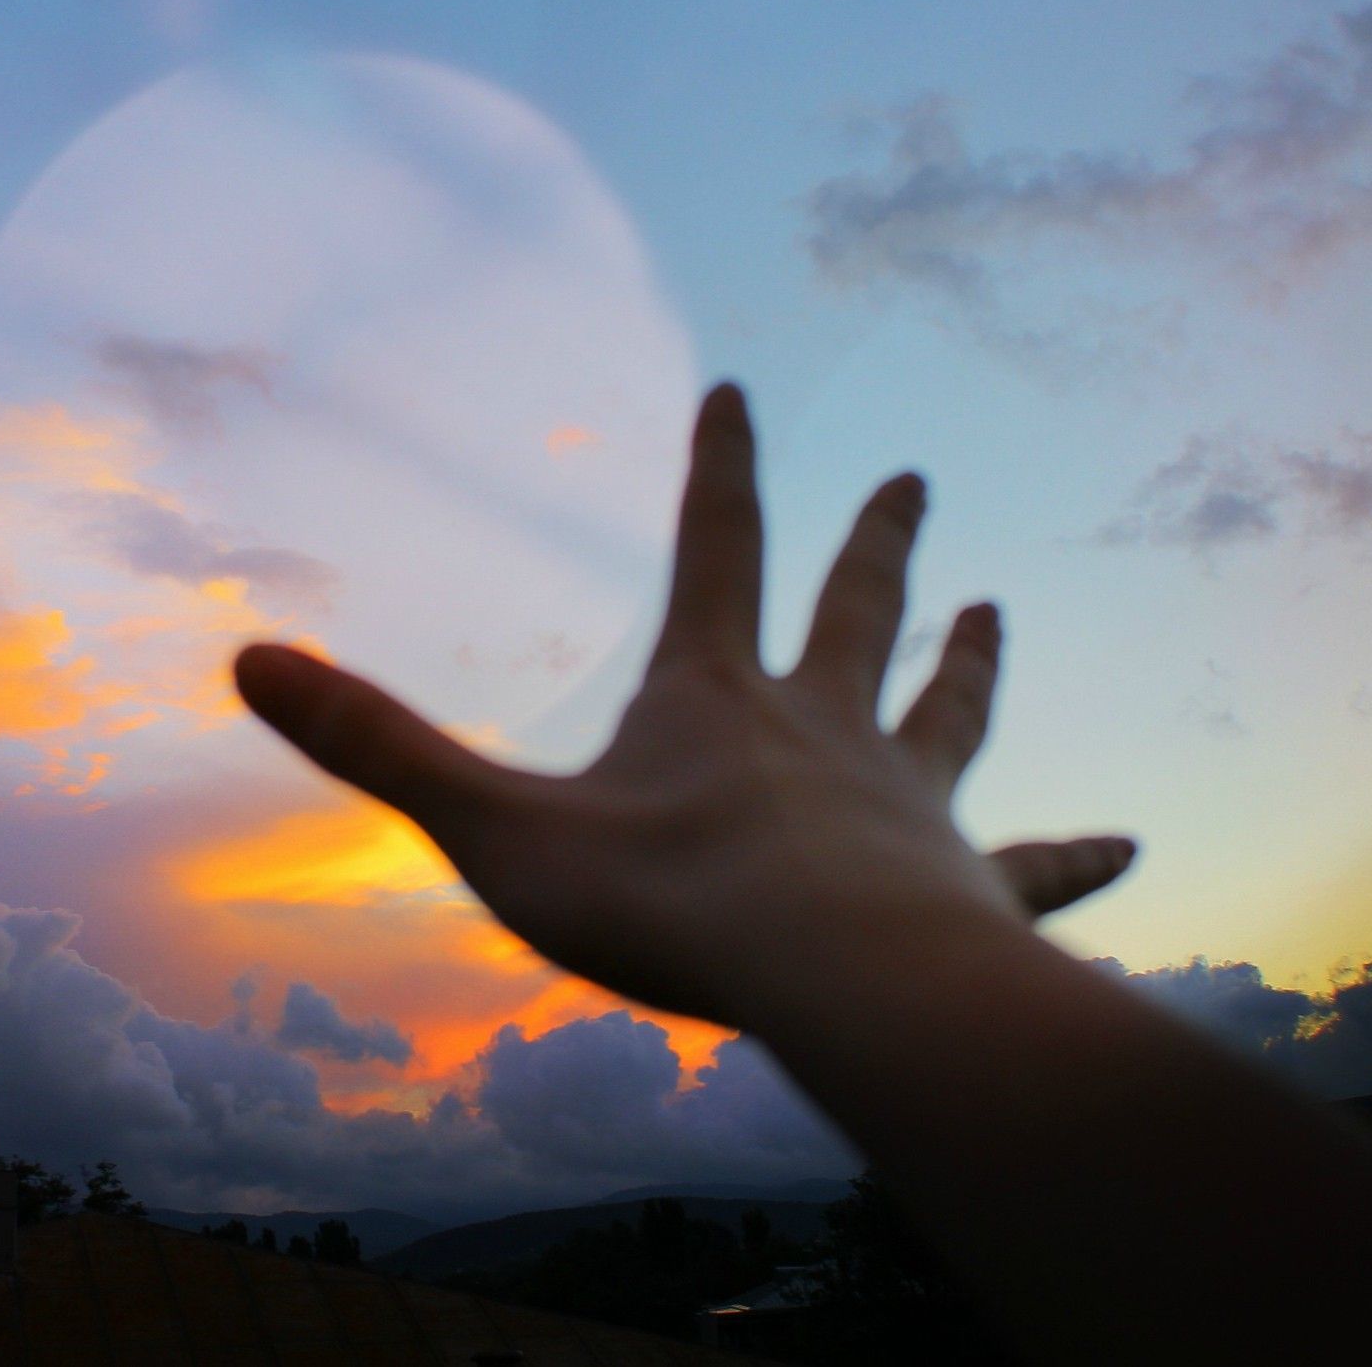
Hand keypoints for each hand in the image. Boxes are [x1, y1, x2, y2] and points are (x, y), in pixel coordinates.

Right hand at [234, 383, 1134, 1030]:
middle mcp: (823, 729)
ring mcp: (906, 804)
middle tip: (916, 477)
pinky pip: (1031, 861)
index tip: (739, 387)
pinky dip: (1075, 857)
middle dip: (874, 540)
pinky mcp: (969, 884)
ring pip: (946, 712)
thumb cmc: (669, 909)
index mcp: (716, 700)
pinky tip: (1127, 848)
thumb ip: (376, 747)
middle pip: (854, 608)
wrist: (838, 985)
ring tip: (999, 609)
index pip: (715, 548)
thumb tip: (243, 656)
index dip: (720, 466)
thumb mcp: (496, 828)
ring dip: (969, 660)